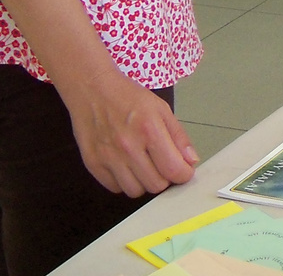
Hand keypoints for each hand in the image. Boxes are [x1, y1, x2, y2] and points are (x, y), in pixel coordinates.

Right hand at [62, 68, 197, 196]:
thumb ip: (179, 137)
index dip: (183, 175)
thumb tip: (190, 161)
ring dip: (144, 182)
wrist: (93, 90)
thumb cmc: (129, 97)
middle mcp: (128, 147)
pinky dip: (124, 181)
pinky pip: (115, 188)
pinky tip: (126, 166)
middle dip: (165, 179)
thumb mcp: (161, 109)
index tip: (184, 172)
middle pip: (155, 185)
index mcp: (150, 130)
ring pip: (134, 191)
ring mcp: (108, 158)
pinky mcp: (92, 164)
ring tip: (144, 166)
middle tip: (163, 166)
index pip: (172, 169)